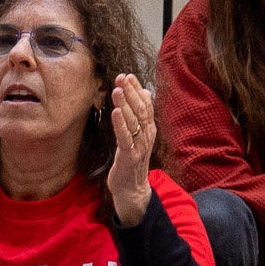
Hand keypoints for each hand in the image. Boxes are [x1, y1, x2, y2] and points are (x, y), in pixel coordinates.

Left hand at [102, 70, 160, 222]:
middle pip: (141, 110)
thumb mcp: (138, 136)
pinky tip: (115, 112)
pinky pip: (125, 138)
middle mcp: (147, 136)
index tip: (128, 76)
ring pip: (134, 121)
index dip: (137, 89)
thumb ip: (141, 115)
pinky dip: (120, 124)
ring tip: (117, 89)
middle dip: (131, 92)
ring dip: (125, 104)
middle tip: (121, 77)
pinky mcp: (129, 156)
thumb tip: (145, 92)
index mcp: (149, 129)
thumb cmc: (132, 160)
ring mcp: (139, 146)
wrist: (132, 189)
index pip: (145, 104)